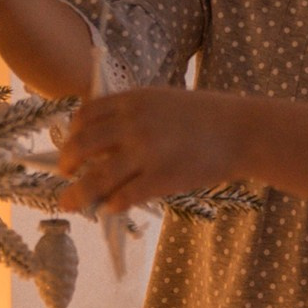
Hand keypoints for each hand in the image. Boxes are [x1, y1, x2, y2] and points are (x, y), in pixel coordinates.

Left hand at [58, 90, 245, 214]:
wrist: (242, 131)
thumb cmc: (206, 116)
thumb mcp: (163, 101)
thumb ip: (132, 114)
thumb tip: (101, 142)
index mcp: (133, 100)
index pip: (85, 115)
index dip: (72, 133)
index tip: (70, 144)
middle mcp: (133, 124)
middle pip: (81, 146)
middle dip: (66, 162)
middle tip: (65, 173)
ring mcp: (146, 152)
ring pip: (95, 178)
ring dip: (77, 193)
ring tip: (71, 202)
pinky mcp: (161, 178)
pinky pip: (123, 196)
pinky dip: (111, 204)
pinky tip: (109, 207)